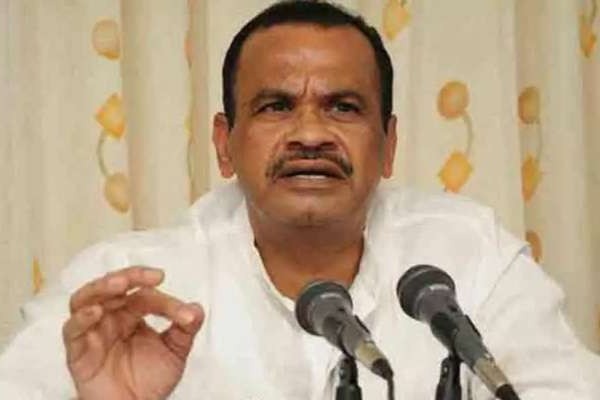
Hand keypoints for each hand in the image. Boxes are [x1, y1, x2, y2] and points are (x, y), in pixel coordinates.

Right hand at [62, 266, 203, 399]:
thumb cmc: (149, 381)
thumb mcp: (175, 352)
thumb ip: (185, 330)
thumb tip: (196, 309)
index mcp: (132, 313)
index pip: (146, 296)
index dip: (166, 301)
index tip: (185, 314)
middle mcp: (111, 317)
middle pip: (113, 287)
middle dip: (130, 276)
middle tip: (150, 276)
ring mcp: (93, 332)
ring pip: (86, 298)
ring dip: (102, 287)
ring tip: (120, 284)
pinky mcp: (78, 352)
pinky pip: (72, 330)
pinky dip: (81, 318)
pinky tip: (95, 312)